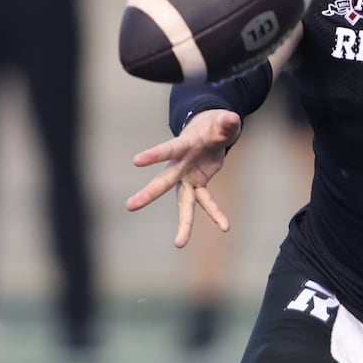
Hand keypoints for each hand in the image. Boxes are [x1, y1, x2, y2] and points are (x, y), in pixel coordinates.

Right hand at [125, 109, 241, 247]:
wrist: (212, 131)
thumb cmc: (215, 125)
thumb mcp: (224, 121)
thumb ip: (227, 122)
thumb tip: (232, 118)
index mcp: (184, 145)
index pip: (168, 149)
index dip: (154, 154)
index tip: (136, 160)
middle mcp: (181, 165)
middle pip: (164, 181)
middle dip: (149, 193)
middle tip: (130, 206)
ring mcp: (188, 177)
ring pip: (183, 202)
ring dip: (184, 222)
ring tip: (179, 244)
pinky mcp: (198, 185)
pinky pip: (206, 201)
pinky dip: (216, 214)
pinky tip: (225, 227)